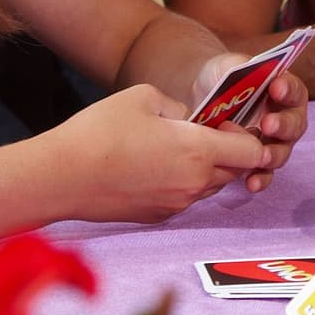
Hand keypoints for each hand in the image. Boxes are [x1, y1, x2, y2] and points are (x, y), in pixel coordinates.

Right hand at [52, 83, 277, 220]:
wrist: (62, 177)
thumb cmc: (100, 132)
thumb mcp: (143, 97)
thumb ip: (176, 106)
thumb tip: (185, 119)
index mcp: (198, 150)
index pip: (252, 152)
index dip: (247, 136)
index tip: (224, 123)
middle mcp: (194, 183)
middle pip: (235, 172)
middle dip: (229, 153)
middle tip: (204, 134)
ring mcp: (176, 204)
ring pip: (209, 187)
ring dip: (206, 169)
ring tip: (175, 149)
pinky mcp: (157, 216)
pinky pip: (184, 198)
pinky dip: (181, 183)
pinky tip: (154, 167)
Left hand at [184, 45, 309, 191]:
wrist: (201, 97)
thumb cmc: (222, 77)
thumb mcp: (230, 65)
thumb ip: (242, 66)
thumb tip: (250, 71)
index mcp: (284, 91)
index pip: (294, 90)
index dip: (288, 90)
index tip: (276, 88)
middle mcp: (285, 118)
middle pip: (294, 125)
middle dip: (283, 126)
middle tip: (268, 125)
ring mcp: (273, 142)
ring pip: (282, 152)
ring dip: (273, 155)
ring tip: (261, 157)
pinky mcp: (257, 162)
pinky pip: (265, 174)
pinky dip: (261, 179)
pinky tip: (251, 183)